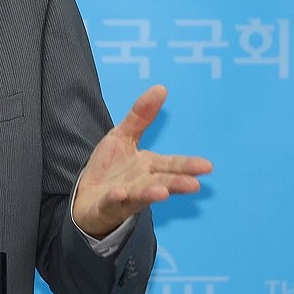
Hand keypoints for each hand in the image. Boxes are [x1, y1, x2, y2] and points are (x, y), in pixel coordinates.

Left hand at [72, 85, 211, 238]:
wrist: (86, 198)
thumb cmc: (110, 169)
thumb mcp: (122, 136)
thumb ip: (140, 116)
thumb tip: (161, 88)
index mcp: (148, 166)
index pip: (171, 165)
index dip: (187, 165)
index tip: (207, 166)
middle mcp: (141, 183)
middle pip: (162, 182)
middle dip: (177, 183)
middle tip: (194, 184)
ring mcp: (125, 196)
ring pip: (141, 195)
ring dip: (151, 194)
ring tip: (162, 192)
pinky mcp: (106, 206)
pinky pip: (112, 203)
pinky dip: (116, 199)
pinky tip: (119, 194)